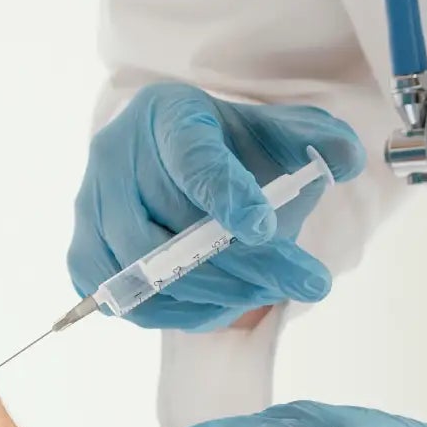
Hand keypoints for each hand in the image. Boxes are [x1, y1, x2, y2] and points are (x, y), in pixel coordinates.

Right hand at [69, 85, 364, 330]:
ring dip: (212, 293)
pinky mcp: (83, 250)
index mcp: (168, 113)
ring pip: (143, 265)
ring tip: (268, 295)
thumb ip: (319, 141)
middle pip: (169, 223)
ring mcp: (91, 204)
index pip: (192, 158)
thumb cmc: (232, 150)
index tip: (265, 228)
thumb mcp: (280, 133)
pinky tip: (219, 308)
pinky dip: (172, 313)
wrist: (181, 166)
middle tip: (306, 282)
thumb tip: (344, 160)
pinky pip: (121, 297)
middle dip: (244, 263)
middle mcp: (117, 152)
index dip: (226, 195)